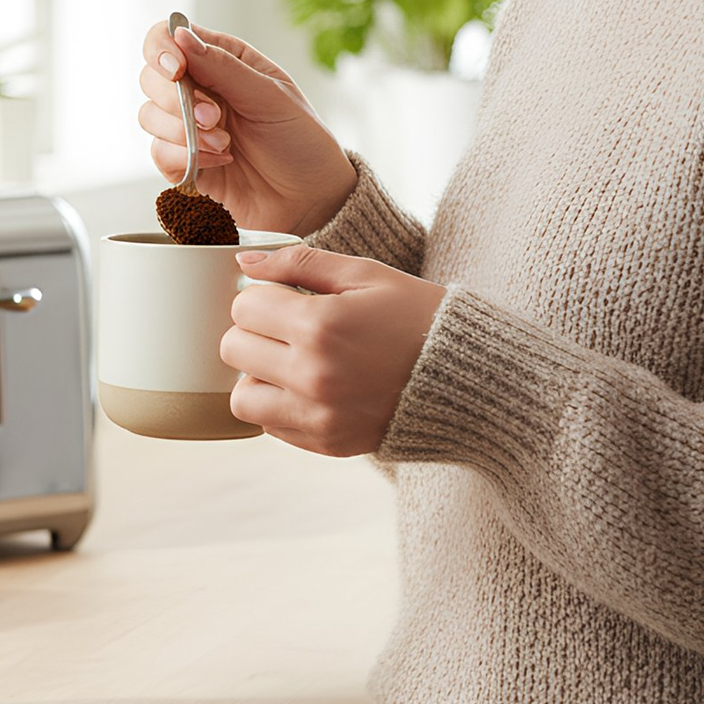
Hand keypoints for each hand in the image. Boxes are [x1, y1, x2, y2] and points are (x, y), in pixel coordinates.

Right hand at [138, 20, 356, 237]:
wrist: (311, 200)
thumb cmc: (301, 142)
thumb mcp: (271, 96)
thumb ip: (222, 66)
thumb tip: (180, 34)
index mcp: (223, 60)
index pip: (169, 38)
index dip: (162, 50)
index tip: (176, 71)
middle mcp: (200, 89)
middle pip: (150, 77)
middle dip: (175, 99)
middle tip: (213, 117)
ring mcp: (189, 126)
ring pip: (149, 115)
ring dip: (183, 131)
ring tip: (223, 143)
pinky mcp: (183, 161)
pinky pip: (159, 152)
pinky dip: (185, 158)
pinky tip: (219, 161)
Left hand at [222, 243, 444, 456]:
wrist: (470, 378)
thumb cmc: (416, 316)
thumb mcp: (364, 274)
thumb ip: (298, 262)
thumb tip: (244, 259)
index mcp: (320, 326)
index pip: (243, 306)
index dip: (260, 295)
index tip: (286, 298)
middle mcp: (313, 375)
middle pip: (233, 349)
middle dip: (253, 331)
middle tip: (286, 327)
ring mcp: (319, 416)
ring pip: (242, 396)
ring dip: (256, 374)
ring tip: (290, 360)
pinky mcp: (327, 443)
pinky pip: (270, 425)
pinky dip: (278, 404)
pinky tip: (309, 386)